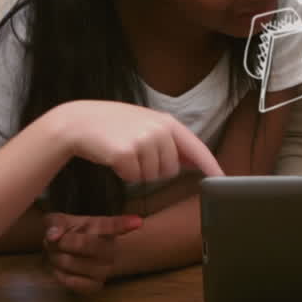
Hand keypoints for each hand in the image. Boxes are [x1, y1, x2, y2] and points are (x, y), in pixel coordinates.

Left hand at [41, 212, 141, 294]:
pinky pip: (72, 282)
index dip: (124, 223)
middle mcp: (110, 249)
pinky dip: (60, 275)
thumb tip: (53, 236)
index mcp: (105, 227)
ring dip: (56, 258)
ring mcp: (105, 269)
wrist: (84, 255)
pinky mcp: (96, 285)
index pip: (114, 225)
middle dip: (65, 241)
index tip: (137, 222)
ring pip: (72, 263)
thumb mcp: (66, 221)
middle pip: (87, 244)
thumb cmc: (74, 233)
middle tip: (59, 240)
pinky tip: (60, 268)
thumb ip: (57, 222)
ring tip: (57, 252)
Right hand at [55, 101, 224, 181]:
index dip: (210, 165)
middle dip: (154, 168)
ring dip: (138, 171)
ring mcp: (143, 141)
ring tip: (124, 151)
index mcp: (167, 122)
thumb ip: (170, 141)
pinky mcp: (126, 154)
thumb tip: (193, 161)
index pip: (196, 147)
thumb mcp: (145, 125)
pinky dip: (124, 173)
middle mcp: (159, 130)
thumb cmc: (113, 126)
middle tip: (135, 152)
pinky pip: (134, 178)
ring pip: (153, 176)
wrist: (79, 122)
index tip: (223, 179)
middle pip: (170, 170)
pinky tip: (113, 157)